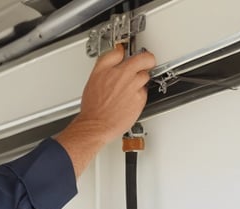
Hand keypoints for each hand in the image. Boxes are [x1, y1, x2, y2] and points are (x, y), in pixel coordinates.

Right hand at [54, 46, 155, 177]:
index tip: (126, 53)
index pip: (119, 51)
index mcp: (105, 69)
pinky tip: (130, 100)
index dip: (124, 51)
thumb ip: (104, 69)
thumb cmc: (93, 109)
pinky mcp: (139, 98)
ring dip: (141, 80)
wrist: (96, 126)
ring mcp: (132, 85)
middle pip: (143, 58)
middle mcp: (120, 74)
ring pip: (145, 76)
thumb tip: (113, 63)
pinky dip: (139, 95)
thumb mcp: (92, 82)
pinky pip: (144, 92)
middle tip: (147, 62)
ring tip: (132, 88)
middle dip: (147, 59)